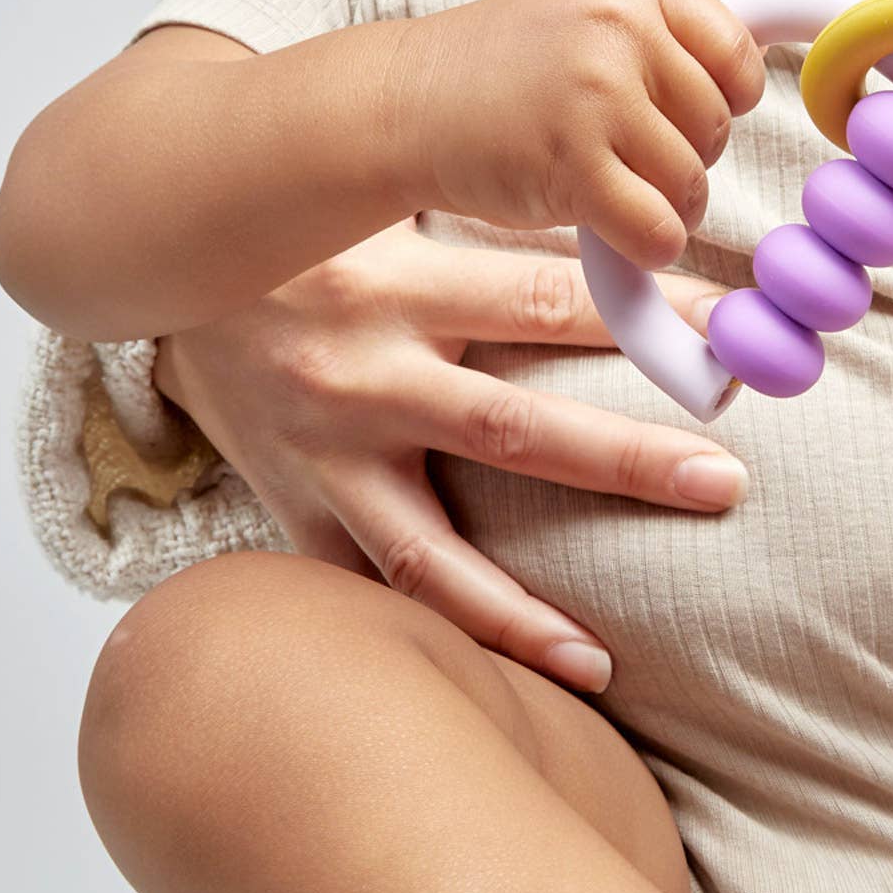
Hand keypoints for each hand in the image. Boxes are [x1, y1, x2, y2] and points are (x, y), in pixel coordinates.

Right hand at [154, 220, 751, 692]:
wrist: (160, 265)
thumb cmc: (309, 227)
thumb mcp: (394, 197)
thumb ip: (504, 214)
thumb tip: (638, 224)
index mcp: (395, 285)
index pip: (547, 302)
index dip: (646, 319)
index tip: (732, 335)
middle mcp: (359, 377)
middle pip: (513, 433)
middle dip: (626, 462)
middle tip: (727, 483)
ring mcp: (320, 458)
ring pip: (428, 554)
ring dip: (517, 613)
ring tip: (600, 663)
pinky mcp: (290, 513)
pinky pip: (365, 594)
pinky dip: (427, 640)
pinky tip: (488, 695)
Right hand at [403, 0, 765, 265]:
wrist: (402, 104)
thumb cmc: (501, 72)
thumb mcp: (584, 14)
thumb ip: (661, 35)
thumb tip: (753, 78)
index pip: (737, 53)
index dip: (726, 100)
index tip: (687, 118)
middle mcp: (618, 27)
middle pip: (717, 125)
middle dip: (685, 157)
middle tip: (628, 158)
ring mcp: (595, 93)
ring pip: (692, 181)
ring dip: (665, 206)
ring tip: (615, 190)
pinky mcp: (573, 162)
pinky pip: (659, 227)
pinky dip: (647, 244)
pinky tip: (616, 230)